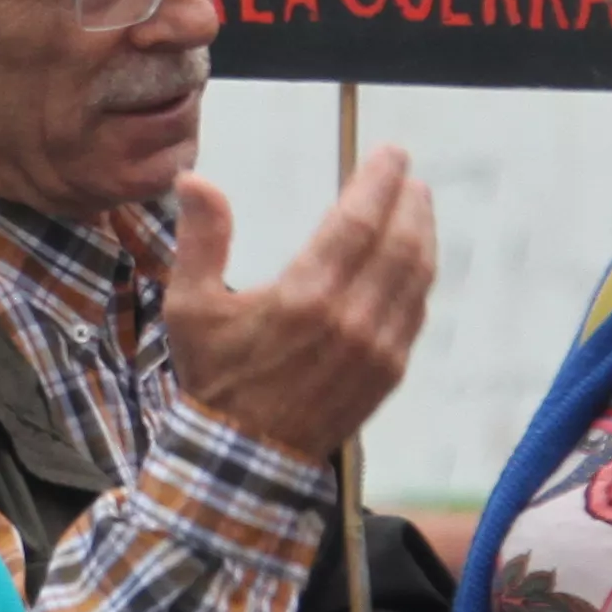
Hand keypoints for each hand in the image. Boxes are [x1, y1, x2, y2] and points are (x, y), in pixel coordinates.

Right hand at [160, 152, 435, 462]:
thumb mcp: (189, 308)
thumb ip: (201, 239)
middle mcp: (350, 320)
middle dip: (410, 200)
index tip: (391, 153)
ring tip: (418, 206)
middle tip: (408, 175)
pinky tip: (413, 260)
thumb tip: (195, 178)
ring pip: (417, 276)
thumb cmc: (214, 378)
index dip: (380, 180)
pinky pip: (415, 313)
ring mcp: (376, 349)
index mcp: (304, 297)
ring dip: (423, 233)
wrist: (242, 457)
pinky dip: (420, 277)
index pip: (358, 220)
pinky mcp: (388, 373)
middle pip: (399, 242)